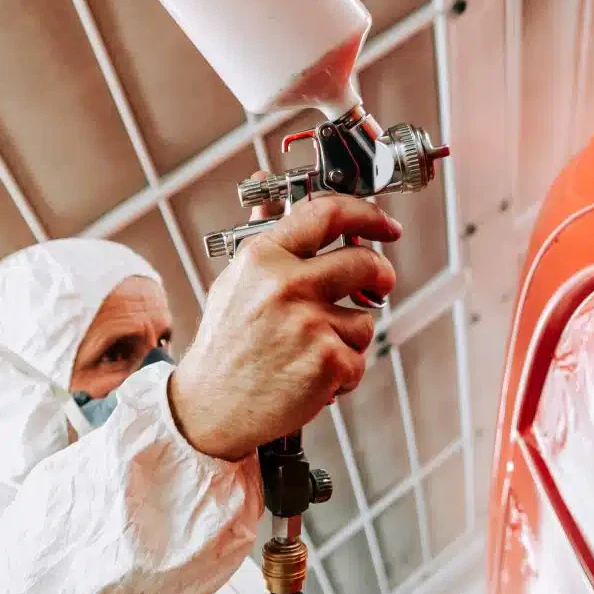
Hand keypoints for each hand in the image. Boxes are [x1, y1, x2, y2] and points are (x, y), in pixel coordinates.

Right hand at [167, 195, 400, 459]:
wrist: (208, 408)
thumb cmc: (225, 345)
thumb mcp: (234, 279)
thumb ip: (261, 230)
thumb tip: (264, 185)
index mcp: (263, 257)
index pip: (328, 214)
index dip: (367, 214)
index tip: (385, 224)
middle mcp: (287, 285)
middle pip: (365, 262)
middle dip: (380, 275)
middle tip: (378, 285)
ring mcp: (309, 324)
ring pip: (365, 318)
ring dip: (349, 336)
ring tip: (310, 350)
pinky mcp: (327, 362)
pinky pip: (359, 358)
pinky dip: (343, 372)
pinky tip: (311, 376)